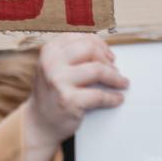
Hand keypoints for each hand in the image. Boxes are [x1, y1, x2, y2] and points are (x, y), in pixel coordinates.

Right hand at [16, 35, 127, 160]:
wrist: (39, 122)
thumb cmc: (52, 93)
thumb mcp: (54, 67)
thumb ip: (72, 54)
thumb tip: (105, 50)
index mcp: (49, 51)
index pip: (81, 37)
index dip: (100, 44)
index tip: (109, 55)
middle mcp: (51, 63)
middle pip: (90, 49)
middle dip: (107, 59)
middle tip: (115, 70)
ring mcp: (58, 81)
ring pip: (98, 70)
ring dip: (115, 78)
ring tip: (122, 83)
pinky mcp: (68, 100)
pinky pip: (99, 95)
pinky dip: (112, 98)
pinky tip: (117, 99)